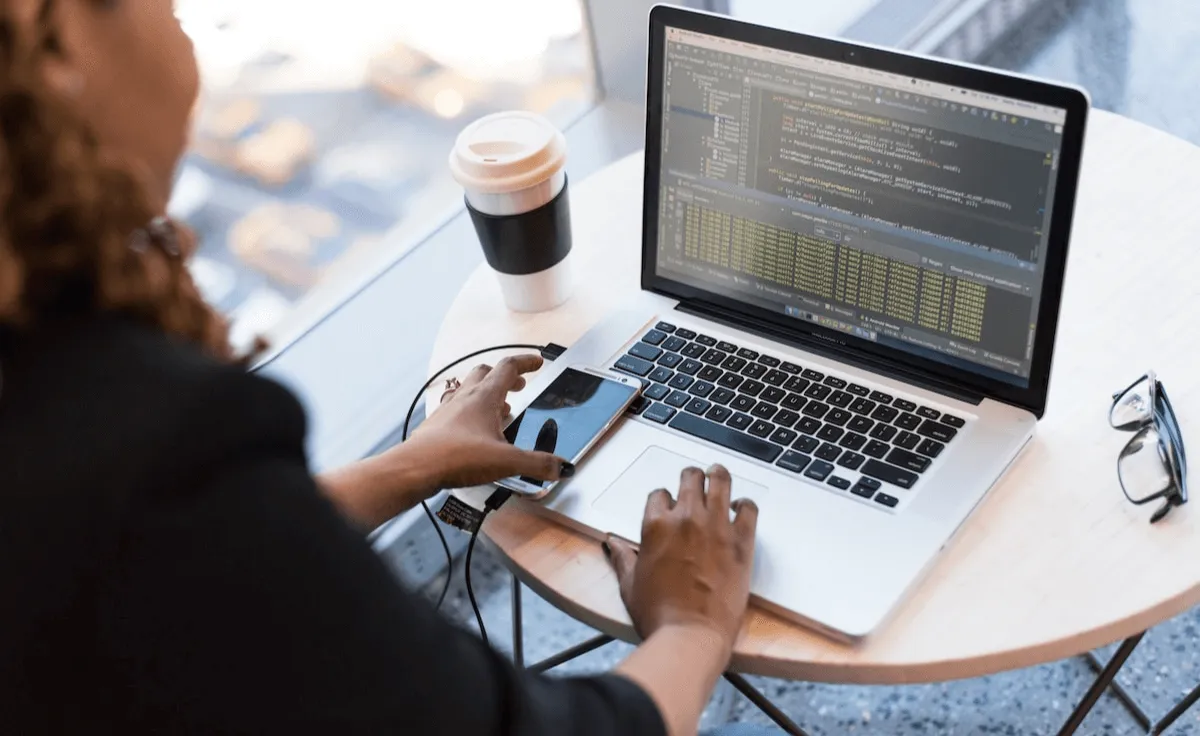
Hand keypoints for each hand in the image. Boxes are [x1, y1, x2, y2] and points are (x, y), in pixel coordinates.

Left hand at [406, 354, 571, 490]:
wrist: (416, 468)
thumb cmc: (455, 457)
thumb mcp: (507, 461)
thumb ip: (537, 464)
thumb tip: (560, 466)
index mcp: (484, 397)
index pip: (508, 367)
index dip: (526, 362)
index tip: (537, 362)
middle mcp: (465, 398)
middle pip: (485, 373)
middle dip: (505, 376)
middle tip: (518, 385)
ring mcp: (448, 410)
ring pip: (468, 389)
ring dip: (486, 393)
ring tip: (499, 409)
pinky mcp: (437, 426)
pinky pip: (455, 409)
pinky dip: (469, 412)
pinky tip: (474, 430)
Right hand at [605, 465, 757, 653]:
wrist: (691, 634)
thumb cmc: (659, 614)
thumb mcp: (630, 584)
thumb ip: (622, 558)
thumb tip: (611, 543)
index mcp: (656, 525)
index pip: (659, 494)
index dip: (664, 500)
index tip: (669, 508)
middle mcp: (686, 518)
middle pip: (690, 478)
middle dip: (691, 478)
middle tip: (694, 482)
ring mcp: (716, 527)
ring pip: (720, 482)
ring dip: (718, 476)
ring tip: (718, 475)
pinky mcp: (741, 542)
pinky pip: (749, 508)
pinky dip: (746, 505)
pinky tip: (741, 508)